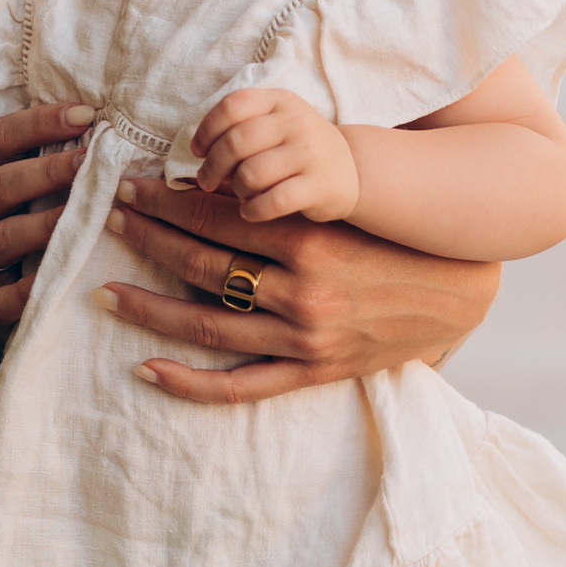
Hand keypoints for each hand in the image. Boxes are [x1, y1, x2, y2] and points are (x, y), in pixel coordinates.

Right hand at [0, 100, 96, 330]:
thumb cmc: (32, 237)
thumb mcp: (37, 197)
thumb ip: (64, 167)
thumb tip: (120, 128)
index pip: (2, 138)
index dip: (39, 122)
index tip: (86, 113)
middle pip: (0, 184)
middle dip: (46, 170)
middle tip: (90, 161)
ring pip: (2, 237)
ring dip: (42, 225)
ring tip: (83, 218)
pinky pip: (3, 297)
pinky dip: (28, 290)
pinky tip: (59, 279)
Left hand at [95, 174, 499, 403]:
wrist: (459, 292)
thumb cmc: (392, 238)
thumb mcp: (340, 209)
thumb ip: (282, 200)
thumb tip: (211, 182)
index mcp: (308, 239)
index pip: (216, 217)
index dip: (165, 202)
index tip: (129, 187)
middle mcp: (302, 290)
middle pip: (202, 265)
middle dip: (148, 240)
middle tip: (108, 221)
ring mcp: (304, 338)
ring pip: (207, 325)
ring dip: (149, 308)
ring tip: (106, 292)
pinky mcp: (312, 372)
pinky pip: (239, 384)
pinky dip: (189, 381)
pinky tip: (147, 368)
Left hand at [191, 84, 358, 225]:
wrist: (351, 170)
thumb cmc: (296, 148)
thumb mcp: (275, 123)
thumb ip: (240, 129)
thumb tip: (197, 155)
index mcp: (279, 101)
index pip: (232, 105)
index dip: (207, 129)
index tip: (198, 151)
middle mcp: (296, 121)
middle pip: (236, 141)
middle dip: (212, 166)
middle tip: (206, 181)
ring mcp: (310, 153)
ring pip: (250, 174)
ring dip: (236, 189)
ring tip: (240, 194)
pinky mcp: (319, 186)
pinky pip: (272, 202)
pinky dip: (253, 210)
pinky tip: (251, 211)